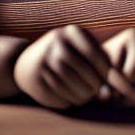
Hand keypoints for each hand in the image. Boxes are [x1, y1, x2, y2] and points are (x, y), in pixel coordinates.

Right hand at [12, 24, 134, 109]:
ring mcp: (44, 62)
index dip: (107, 75)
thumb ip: (100, 68)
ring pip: (77, 91)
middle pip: (89, 77)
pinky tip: (68, 97)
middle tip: (94, 92)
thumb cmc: (65, 56)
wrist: (25, 61)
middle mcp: (56, 43)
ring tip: (84, 95)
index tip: (109, 83)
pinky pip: (63, 100)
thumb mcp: (81, 51)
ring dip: (85, 98)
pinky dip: (70, 103)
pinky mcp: (36, 81)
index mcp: (71, 32)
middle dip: (96, 89)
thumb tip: (109, 95)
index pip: (98, 58)